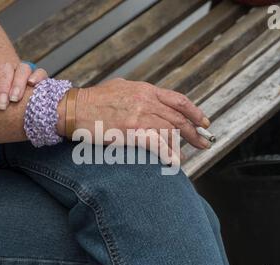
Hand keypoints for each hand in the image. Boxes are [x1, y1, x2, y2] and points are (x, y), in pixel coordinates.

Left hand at [0, 61, 47, 109]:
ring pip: (23, 69)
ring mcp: (23, 72)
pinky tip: (32, 84)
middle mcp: (8, 68)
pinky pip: (41, 72)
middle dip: (2, 87)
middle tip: (1, 104)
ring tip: (14, 99)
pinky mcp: (38, 77)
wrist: (11, 97)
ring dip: (19, 83)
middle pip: (4, 70)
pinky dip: (38, 76)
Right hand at [61, 78, 211, 163]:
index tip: (204, 122)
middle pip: (179, 119)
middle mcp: (146, 102)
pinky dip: (169, 154)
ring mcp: (140, 117)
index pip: (179, 101)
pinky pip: (158, 144)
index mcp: (145, 90)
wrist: (75, 109)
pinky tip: (174, 162)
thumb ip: (139, 93)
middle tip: (204, 142)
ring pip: (170, 133)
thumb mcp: (121, 87)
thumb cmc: (94, 100)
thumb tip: (151, 100)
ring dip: (181, 146)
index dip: (195, 112)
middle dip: (195, 132)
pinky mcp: (131, 132)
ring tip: (186, 156)